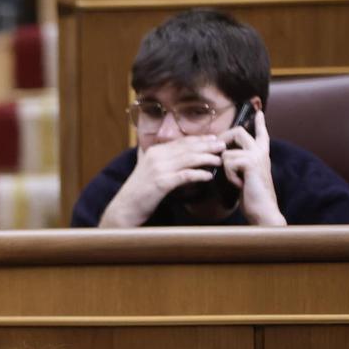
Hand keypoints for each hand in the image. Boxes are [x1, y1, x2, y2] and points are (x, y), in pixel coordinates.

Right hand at [99, 135, 224, 226]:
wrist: (125, 208)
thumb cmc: (139, 192)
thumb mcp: (147, 170)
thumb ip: (157, 159)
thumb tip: (171, 154)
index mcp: (154, 151)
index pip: (182, 142)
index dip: (200, 139)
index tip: (215, 139)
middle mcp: (156, 157)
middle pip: (188, 148)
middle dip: (207, 146)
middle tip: (223, 146)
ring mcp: (158, 169)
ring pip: (188, 159)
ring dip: (206, 159)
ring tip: (219, 160)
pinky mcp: (161, 183)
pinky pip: (185, 176)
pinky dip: (198, 174)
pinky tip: (209, 176)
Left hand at [220, 110, 285, 225]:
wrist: (262, 210)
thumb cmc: (252, 197)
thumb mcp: (244, 176)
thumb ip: (239, 163)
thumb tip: (223, 155)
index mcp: (261, 154)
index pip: (260, 133)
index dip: (259, 122)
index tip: (259, 112)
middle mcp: (260, 151)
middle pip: (238, 131)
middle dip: (223, 139)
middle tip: (218, 150)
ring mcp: (257, 155)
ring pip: (227, 151)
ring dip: (225, 169)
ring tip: (237, 181)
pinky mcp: (251, 162)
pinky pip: (228, 161)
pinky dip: (228, 175)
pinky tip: (239, 185)